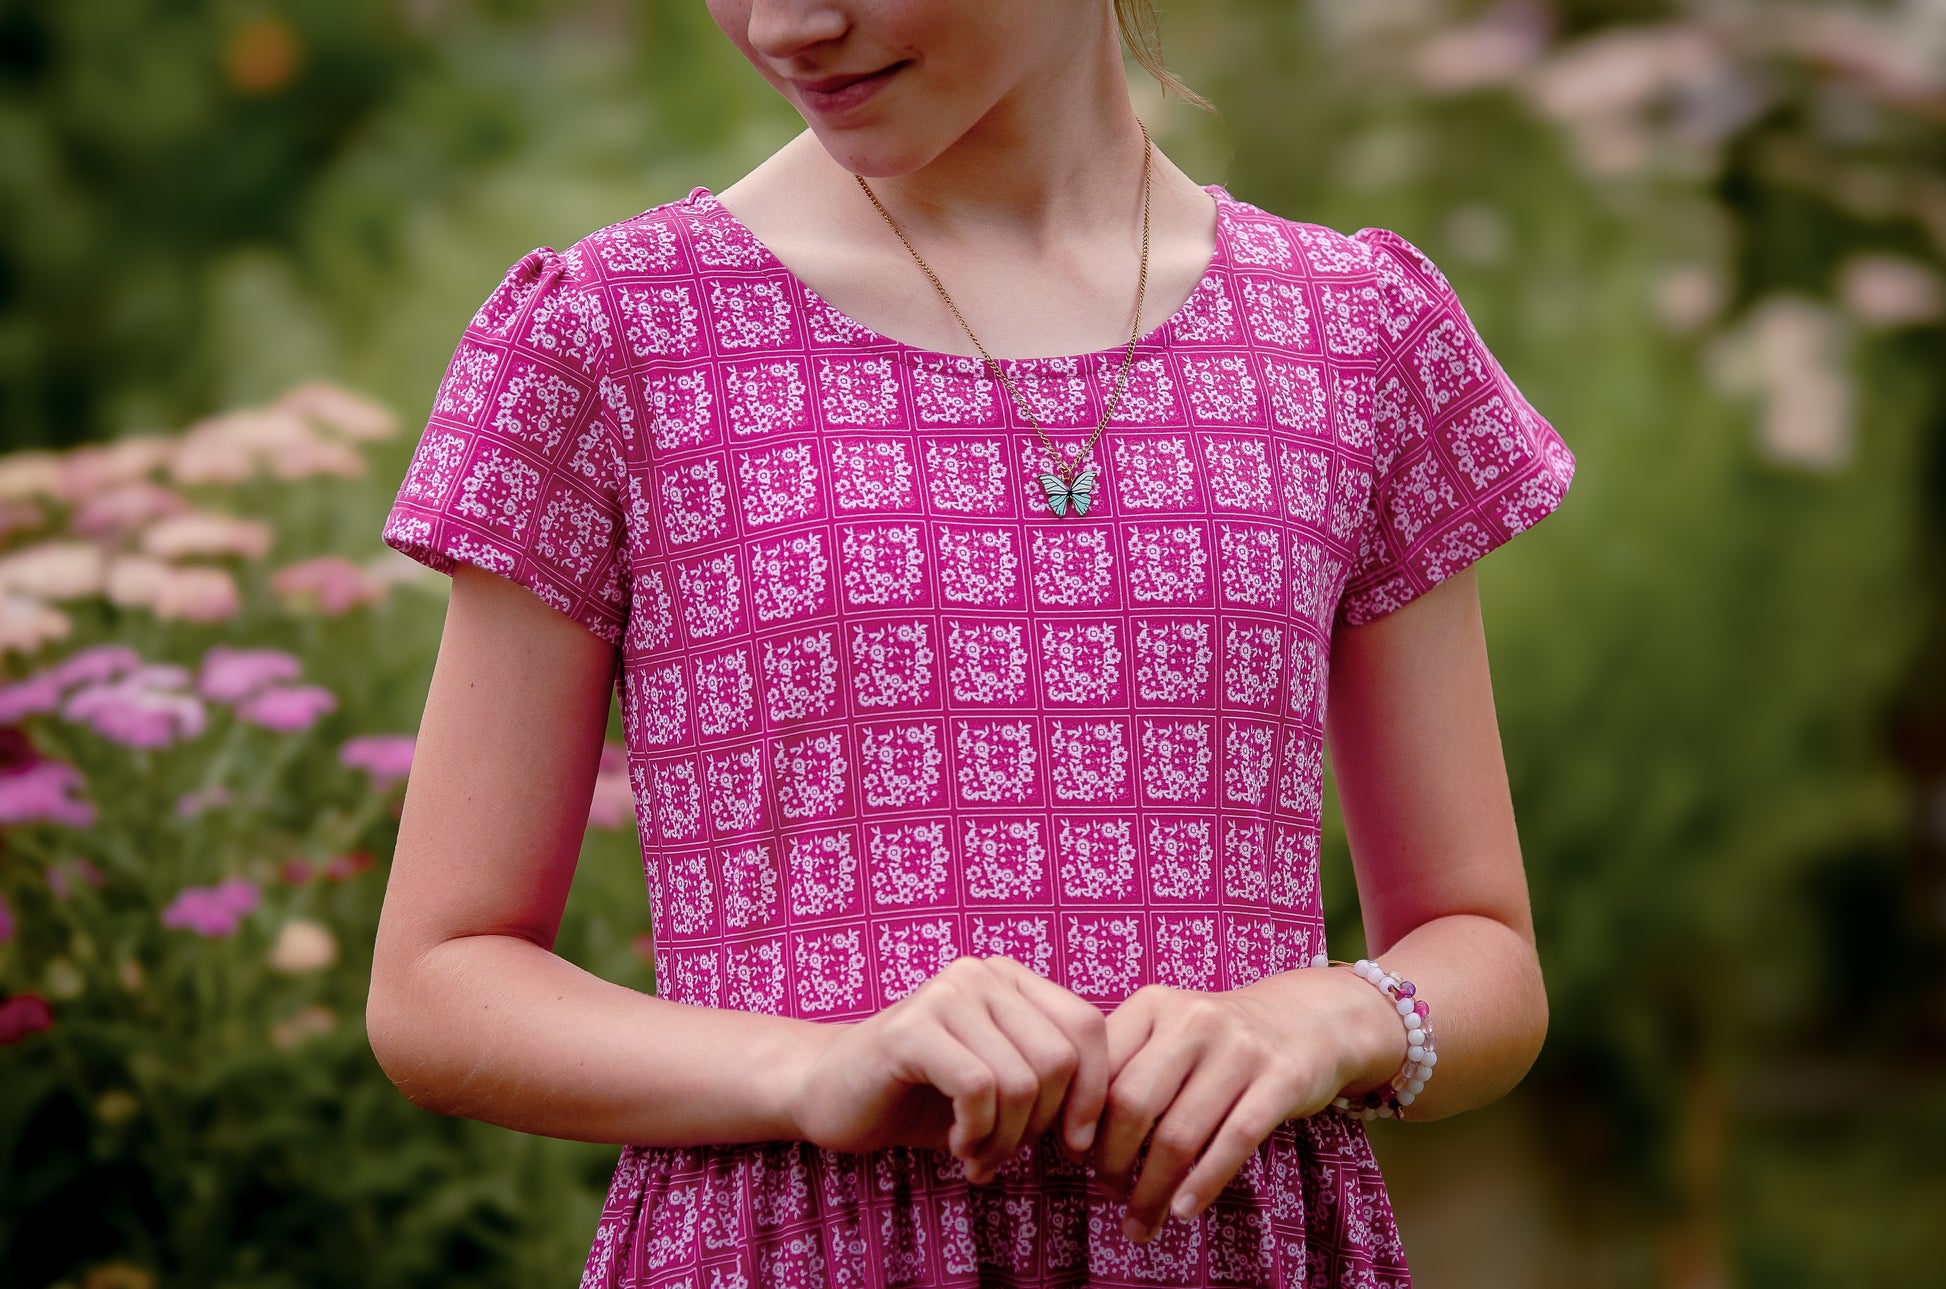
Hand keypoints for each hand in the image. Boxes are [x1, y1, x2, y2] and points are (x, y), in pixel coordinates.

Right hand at [785, 954, 1111, 1183]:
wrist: (830, 1092)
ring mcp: (945, 995)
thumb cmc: (923, 1094)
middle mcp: (981, 974)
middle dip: (1043, 1125)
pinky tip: (959, 1144)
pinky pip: (979, 1088)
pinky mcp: (911, 1029)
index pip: (1087, 1026)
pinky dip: (977, 1133)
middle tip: (1007, 1152)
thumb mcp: (1001, 1083)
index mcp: (1011, 979)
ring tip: (980, 1155)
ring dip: (1006, 1140)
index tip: (1073, 1143)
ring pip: (1021, 1081)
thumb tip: (1105, 1119)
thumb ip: (1050, 1080)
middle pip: (1060, 1058)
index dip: (1093, 1092)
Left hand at [1086, 968, 1406, 1241]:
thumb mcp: (1167, 1033)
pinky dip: (1203, 1184)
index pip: (1099, 1070)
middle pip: (1132, 1104)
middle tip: (1109, 1192)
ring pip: (1180, 1133)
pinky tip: (1183, 1210)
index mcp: (1153, 1005)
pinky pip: (1234, 1141)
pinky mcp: (1282, 1079)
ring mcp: (1240, 1048)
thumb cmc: (1217, 1043)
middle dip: (1112, 1162)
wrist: (1305, 1021)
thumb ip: (1123, 1067)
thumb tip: (1070, 1138)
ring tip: (1141, 1220)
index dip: (1080, 1121)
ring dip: (1153, 1190)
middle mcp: (1193, 1019)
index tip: (1074, 1158)